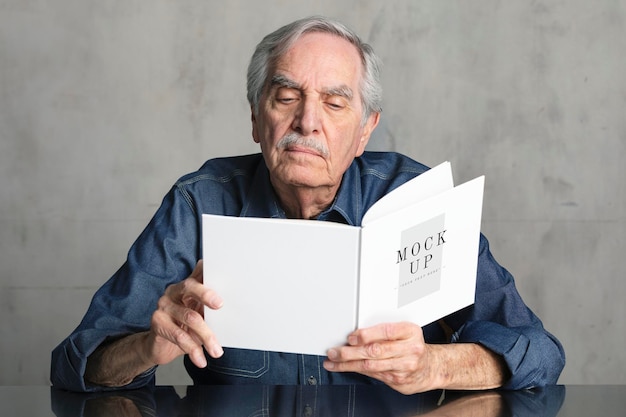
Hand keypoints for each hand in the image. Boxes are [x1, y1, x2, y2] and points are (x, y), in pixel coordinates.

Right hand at [146, 260, 223, 367]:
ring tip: (216, 351)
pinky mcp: (157, 322)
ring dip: (206, 336)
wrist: (161, 347)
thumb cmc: (186, 328)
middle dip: (206, 295)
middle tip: (220, 305)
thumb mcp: (201, 316)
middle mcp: (174, 291)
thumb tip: (233, 311)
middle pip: (190, 287)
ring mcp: (164, 305)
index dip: (208, 272)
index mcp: (188, 286)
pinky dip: (193, 349)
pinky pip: (178, 335)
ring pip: (190, 317)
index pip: (198, 273)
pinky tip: (200, 359)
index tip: (222, 276)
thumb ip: (212, 309)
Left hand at [323, 322, 439, 393]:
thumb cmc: (412, 346)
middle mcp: (410, 349)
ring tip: (334, 361)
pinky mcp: (399, 381)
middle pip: (375, 351)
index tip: (351, 337)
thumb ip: (384, 331)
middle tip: (334, 351)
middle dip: (350, 352)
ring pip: (371, 366)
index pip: (386, 331)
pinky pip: (374, 375)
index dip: (366, 335)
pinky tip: (347, 368)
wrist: (431, 367)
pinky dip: (358, 371)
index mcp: (410, 332)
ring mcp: (405, 367)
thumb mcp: (404, 332)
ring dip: (348, 364)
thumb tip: (356, 335)